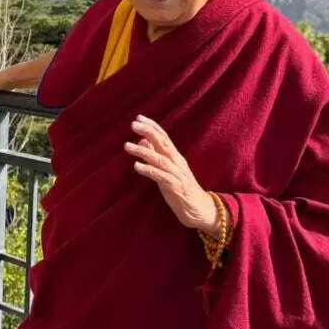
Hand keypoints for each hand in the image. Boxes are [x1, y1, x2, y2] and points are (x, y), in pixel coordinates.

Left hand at [125, 115, 218, 233]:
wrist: (201, 210)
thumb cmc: (182, 189)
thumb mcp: (168, 170)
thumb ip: (156, 155)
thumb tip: (142, 140)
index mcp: (175, 157)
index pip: (164, 137)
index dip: (152, 126)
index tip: (139, 117)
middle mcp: (177, 162)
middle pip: (163, 143)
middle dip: (148, 132)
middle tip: (133, 124)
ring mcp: (178, 174)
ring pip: (160, 159)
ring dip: (143, 151)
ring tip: (127, 146)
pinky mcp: (176, 188)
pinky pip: (161, 177)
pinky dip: (149, 170)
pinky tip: (137, 166)